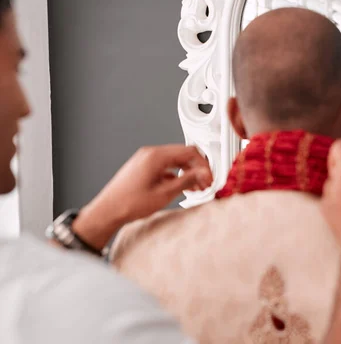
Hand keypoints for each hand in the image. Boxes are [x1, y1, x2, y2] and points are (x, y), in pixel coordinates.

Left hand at [73, 144, 211, 249]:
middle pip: (183, 155)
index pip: (189, 152)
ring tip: (196, 187)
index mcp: (156, 156)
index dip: (204, 165)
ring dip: (188, 172)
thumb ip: (186, 181)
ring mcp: (146, 160)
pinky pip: (165, 166)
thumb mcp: (164, 193)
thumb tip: (202, 174)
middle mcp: (150, 154)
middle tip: (206, 183)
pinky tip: (182, 187)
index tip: (209, 177)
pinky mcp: (143, 167)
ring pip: (175, 161)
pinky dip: (176, 175)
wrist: (107, 211)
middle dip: (197, 169)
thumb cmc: (129, 203)